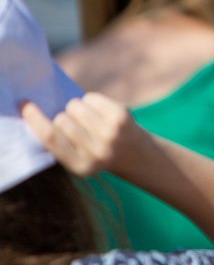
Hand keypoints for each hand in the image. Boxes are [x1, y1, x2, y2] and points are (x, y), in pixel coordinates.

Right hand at [21, 92, 150, 177]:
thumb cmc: (96, 151)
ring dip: (74, 107)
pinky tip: (97, 110)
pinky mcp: (121, 117)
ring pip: (75, 106)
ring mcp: (111, 134)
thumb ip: (60, 141)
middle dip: (61, 116)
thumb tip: (37, 111)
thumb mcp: (78, 157)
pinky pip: (91, 98)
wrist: (135, 153)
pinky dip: (89, 100)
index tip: (27, 106)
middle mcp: (97, 152)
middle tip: (72, 122)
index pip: (51, 139)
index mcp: (80, 166)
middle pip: (62, 120)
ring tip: (85, 116)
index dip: (35, 120)